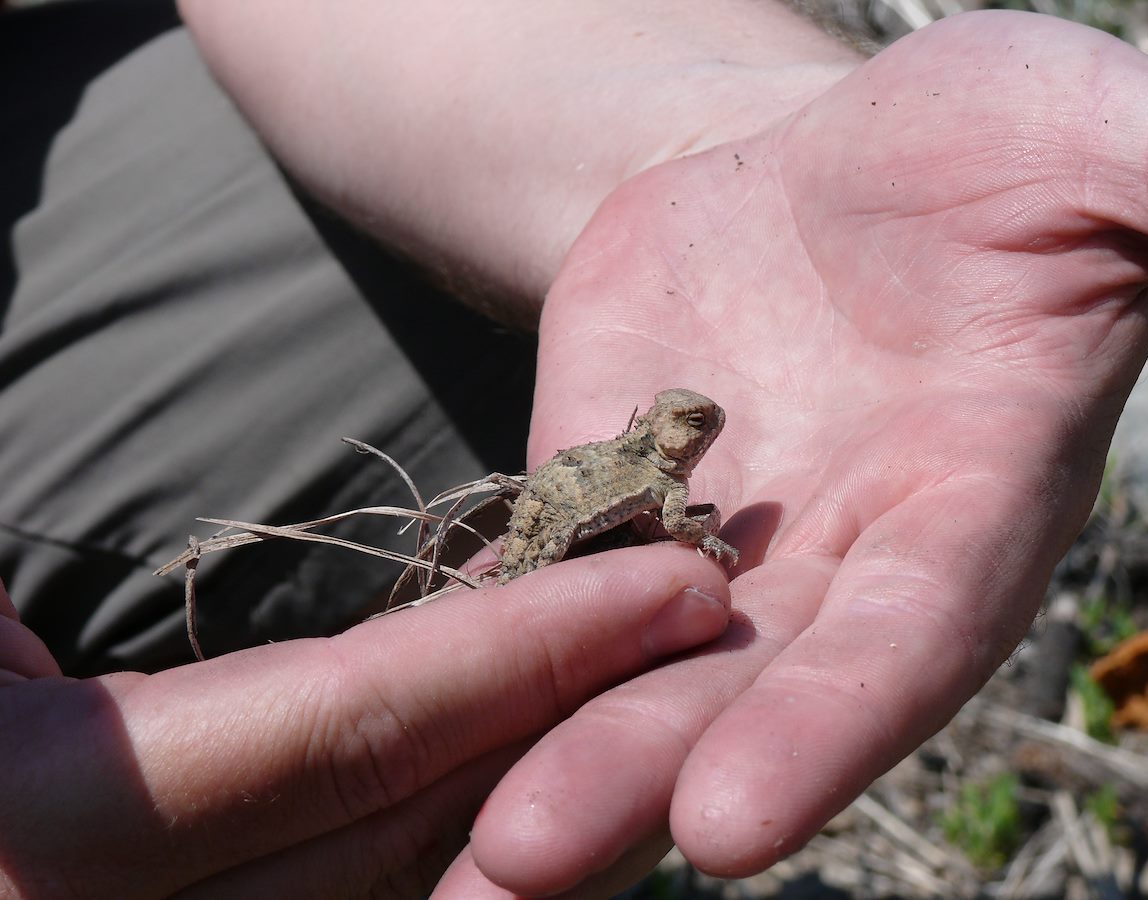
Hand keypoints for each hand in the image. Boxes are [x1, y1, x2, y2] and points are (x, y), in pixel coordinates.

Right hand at [0, 552, 728, 896]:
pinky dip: (461, 832)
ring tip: (667, 688)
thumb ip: (52, 614)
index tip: (670, 577)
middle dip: (576, 723)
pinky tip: (544, 760)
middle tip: (706, 625)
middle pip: (407, 829)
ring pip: (410, 888)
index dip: (524, 648)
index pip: (347, 730)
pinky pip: (362, 895)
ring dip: (547, 784)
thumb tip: (126, 598)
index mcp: (36, 827)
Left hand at [452, 11, 1147, 893]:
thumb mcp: (1077, 135)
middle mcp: (841, 557)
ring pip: (630, 669)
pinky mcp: (608, 493)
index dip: (828, 730)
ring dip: (546, 752)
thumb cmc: (967, 146)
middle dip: (639, 776)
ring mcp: (715, 539)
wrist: (806, 158)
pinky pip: (545, 582)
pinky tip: (396, 717)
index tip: (728, 826)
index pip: (905, 638)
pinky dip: (484, 649)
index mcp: (967, 497)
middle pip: (741, 692)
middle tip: (517, 872)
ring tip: (460, 867)